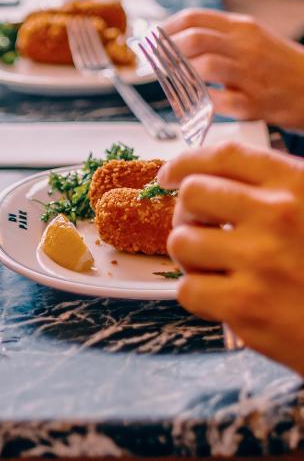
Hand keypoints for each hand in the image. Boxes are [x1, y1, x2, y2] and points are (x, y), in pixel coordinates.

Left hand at [158, 142, 303, 375]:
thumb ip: (275, 189)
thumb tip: (211, 173)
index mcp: (299, 185)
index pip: (225, 155)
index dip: (187, 162)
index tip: (169, 175)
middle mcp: (279, 215)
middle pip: (193, 194)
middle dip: (187, 212)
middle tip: (199, 229)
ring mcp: (260, 260)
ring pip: (181, 242)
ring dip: (192, 257)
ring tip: (218, 269)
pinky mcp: (246, 304)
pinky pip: (187, 289)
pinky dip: (200, 296)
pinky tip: (226, 299)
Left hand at [162, 9, 303, 130]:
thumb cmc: (279, 65)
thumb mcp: (252, 38)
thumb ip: (217, 36)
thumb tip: (173, 39)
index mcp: (242, 27)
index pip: (193, 18)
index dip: (164, 28)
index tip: (148, 40)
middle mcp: (245, 47)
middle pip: (193, 40)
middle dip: (164, 52)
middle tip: (150, 63)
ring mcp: (250, 75)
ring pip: (203, 67)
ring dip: (177, 75)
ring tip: (165, 81)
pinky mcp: (253, 104)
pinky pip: (217, 101)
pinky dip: (196, 102)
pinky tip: (186, 104)